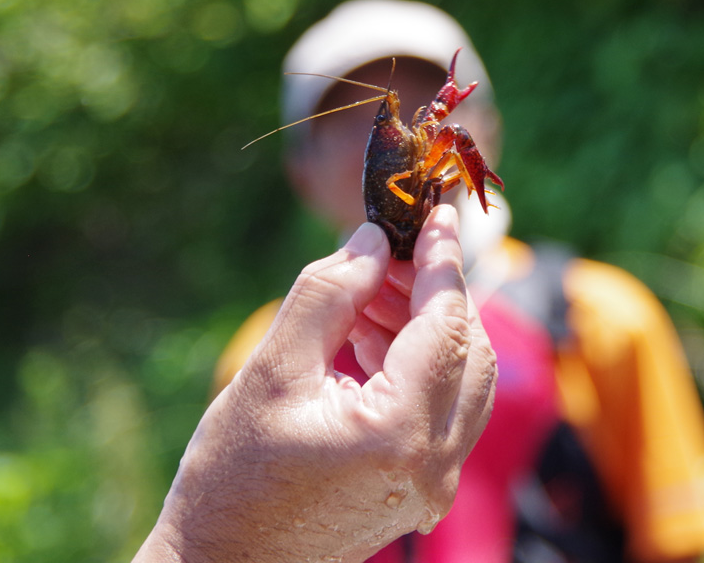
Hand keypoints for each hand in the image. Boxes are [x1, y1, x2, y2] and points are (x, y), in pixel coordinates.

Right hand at [133, 205, 496, 562]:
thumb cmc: (232, 476)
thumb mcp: (272, 371)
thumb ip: (328, 294)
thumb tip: (374, 239)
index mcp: (401, 432)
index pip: (448, 322)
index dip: (444, 258)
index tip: (437, 210)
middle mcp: (435, 464)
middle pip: (472, 350)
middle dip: (438, 291)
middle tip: (391, 252)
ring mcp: (436, 485)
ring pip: (465, 380)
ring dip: (430, 326)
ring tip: (370, 291)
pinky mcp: (424, 492)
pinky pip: (445, 410)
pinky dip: (422, 364)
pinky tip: (370, 337)